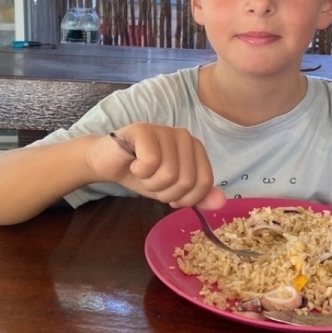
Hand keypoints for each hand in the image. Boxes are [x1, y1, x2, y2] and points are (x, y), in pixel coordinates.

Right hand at [88, 123, 224, 209]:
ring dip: (150, 184)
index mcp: (196, 149)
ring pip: (168, 174)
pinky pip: (151, 163)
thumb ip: (198, 196)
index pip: (204, 182)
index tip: (169, 192)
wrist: (110, 163)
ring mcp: (165, 130)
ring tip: (142, 173)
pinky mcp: (143, 130)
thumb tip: (221, 203)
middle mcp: (184, 136)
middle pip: (186, 181)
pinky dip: (139, 172)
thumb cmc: (143, 174)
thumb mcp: (173, 191)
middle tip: (151, 181)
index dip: (185, 198)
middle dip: (164, 192)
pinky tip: (134, 164)